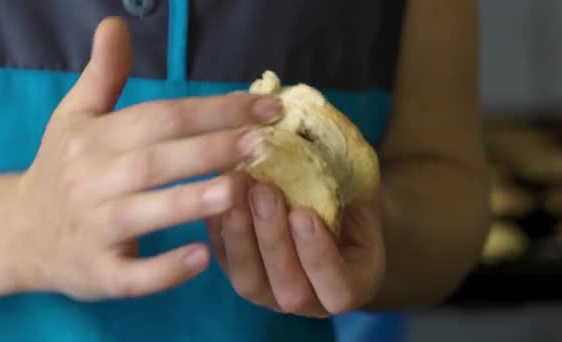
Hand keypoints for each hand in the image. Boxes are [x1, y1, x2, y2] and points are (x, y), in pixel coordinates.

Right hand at [0, 18, 280, 299]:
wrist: (20, 234)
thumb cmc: (62, 170)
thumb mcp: (74, 118)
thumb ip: (102, 75)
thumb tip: (114, 24)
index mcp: (91, 140)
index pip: (159, 118)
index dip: (212, 110)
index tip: (265, 108)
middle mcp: (89, 182)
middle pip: (155, 160)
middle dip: (209, 149)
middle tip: (261, 142)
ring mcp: (92, 231)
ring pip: (142, 214)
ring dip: (190, 201)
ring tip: (239, 188)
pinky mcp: (97, 275)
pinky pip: (131, 277)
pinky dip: (164, 270)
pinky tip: (202, 258)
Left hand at [207, 173, 384, 316]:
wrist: (328, 208)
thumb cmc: (350, 199)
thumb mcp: (359, 191)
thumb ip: (346, 182)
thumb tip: (315, 132)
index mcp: (350, 286)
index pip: (338, 289)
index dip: (318, 254)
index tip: (304, 214)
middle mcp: (309, 300)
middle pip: (288, 289)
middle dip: (273, 239)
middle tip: (264, 191)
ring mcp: (270, 293)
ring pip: (248, 280)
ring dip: (240, 233)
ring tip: (236, 186)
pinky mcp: (239, 273)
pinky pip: (224, 260)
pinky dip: (219, 226)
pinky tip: (218, 189)